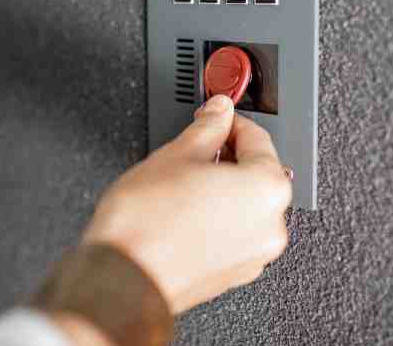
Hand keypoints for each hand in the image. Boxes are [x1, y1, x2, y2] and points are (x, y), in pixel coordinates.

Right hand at [82, 94, 291, 313]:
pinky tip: (189, 209)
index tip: (215, 116)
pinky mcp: (234, 274)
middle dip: (229, 156)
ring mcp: (254, 255)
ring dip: (224, 187)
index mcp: (267, 190)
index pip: (258, 138)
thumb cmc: (146, 224)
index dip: (231, 121)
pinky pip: (235, 233)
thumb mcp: (177, 154)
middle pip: (257, 174)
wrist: (121, 279)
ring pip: (246, 206)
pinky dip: (219, 217)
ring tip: (187, 179)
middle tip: (199, 146)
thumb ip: (207, 127)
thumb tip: (218, 113)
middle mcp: (270, 225)